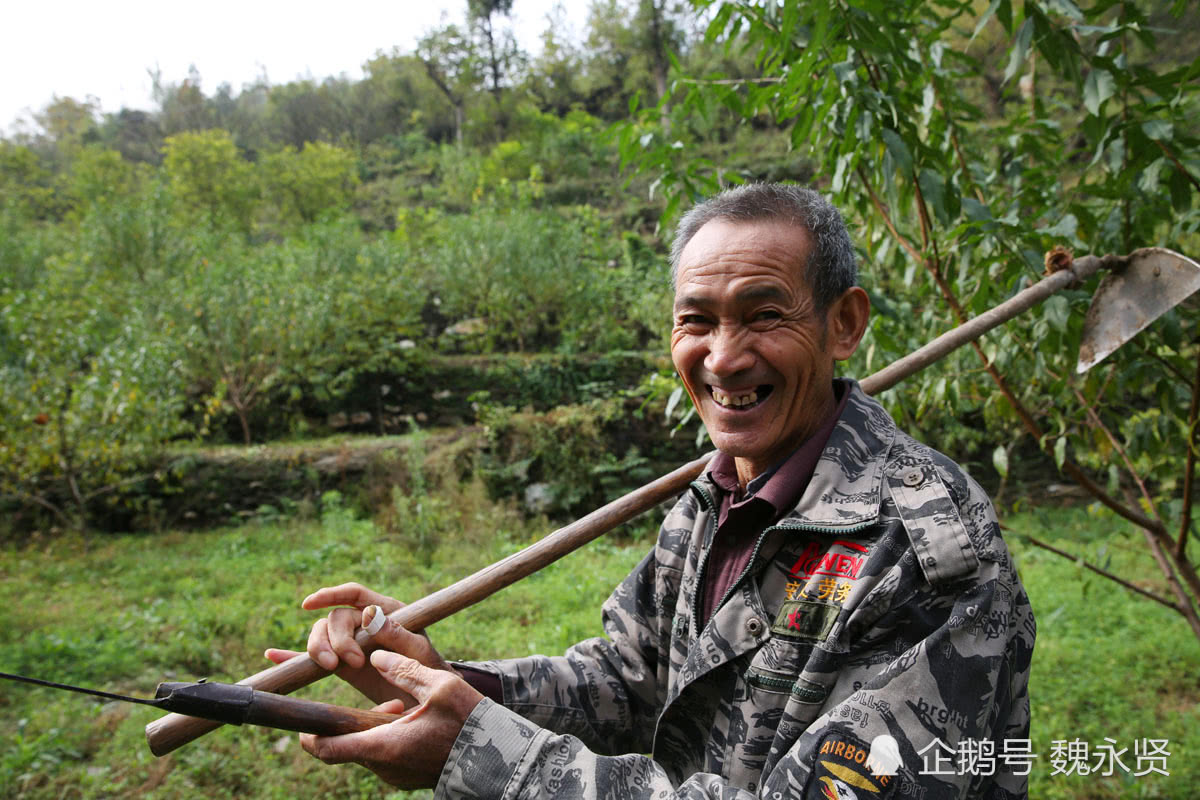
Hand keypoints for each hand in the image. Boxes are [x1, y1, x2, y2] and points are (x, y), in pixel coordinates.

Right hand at [264, 582, 456, 704]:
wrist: (425, 698)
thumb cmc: (428, 670)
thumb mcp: (419, 652)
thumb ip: (398, 634)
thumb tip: (367, 616)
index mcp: (384, 611)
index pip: (354, 594)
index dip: (331, 594)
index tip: (310, 603)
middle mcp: (363, 623)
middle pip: (335, 619)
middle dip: (337, 638)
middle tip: (351, 662)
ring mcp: (350, 643)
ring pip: (321, 635)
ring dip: (318, 648)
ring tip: (331, 667)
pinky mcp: (340, 664)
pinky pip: (312, 656)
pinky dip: (291, 655)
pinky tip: (272, 655)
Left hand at [297, 636, 484, 788]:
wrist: (502, 760)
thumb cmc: (472, 723)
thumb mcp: (441, 687)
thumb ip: (404, 670)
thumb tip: (376, 656)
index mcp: (384, 745)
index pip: (328, 748)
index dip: (310, 735)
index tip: (304, 722)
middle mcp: (384, 767)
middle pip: (347, 746)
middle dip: (353, 721)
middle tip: (384, 699)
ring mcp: (396, 776)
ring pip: (368, 748)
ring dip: (375, 726)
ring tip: (402, 706)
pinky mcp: (408, 776)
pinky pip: (386, 754)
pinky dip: (390, 736)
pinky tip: (414, 720)